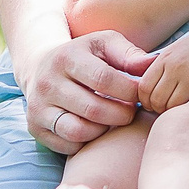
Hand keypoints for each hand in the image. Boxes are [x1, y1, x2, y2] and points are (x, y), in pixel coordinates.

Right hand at [23, 29, 152, 152]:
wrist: (40, 66)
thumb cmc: (83, 56)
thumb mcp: (104, 44)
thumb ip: (129, 54)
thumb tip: (153, 65)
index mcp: (67, 57)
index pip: (104, 79)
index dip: (129, 91)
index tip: (140, 94)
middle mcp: (48, 83)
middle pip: (93, 110)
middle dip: (122, 114)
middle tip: (131, 111)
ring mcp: (38, 107)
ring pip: (79, 131)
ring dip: (104, 130)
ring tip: (112, 119)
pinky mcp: (35, 127)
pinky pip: (68, 145)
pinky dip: (87, 141)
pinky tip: (94, 128)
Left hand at [140, 22, 188, 110]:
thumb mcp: (181, 50)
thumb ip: (164, 66)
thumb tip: (150, 89)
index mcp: (165, 57)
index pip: (143, 87)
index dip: (146, 100)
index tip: (154, 104)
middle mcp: (174, 66)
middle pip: (154, 99)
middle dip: (157, 109)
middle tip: (167, 110)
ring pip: (169, 106)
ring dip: (172, 111)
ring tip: (180, 107)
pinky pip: (187, 104)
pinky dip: (187, 108)